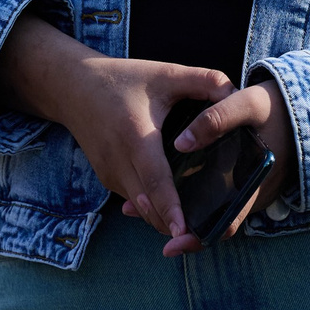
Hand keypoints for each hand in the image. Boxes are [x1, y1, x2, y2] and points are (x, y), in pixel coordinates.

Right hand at [0, 14, 232, 245]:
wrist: (73, 87)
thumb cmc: (124, 79)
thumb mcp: (167, 73)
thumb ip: (206, 81)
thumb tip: (236, 93)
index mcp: (135, 136)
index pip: (155, 180)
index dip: (171, 208)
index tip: (186, 231)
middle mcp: (118, 161)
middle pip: (148, 205)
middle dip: (174, 225)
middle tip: (204, 237)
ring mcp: (109, 173)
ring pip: (141, 207)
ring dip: (164, 219)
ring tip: (197, 226)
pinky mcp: (106, 178)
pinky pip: (134, 199)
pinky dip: (153, 207)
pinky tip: (176, 207)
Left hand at [146, 78, 297, 255]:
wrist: (300, 107)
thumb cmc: (276, 107)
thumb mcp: (249, 103)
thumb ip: (217, 119)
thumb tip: (182, 143)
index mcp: (255, 184)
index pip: (226, 223)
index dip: (197, 236)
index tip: (171, 242)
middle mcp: (249, 195)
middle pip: (207, 221)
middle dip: (172, 222)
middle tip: (134, 212)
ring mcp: (242, 189)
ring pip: (204, 209)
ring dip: (172, 208)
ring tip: (135, 200)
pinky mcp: (235, 181)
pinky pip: (208, 196)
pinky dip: (182, 194)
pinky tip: (156, 183)